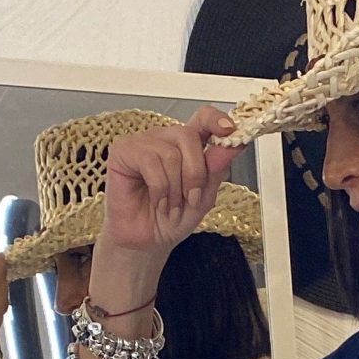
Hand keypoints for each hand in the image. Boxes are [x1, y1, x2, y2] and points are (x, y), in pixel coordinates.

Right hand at [100, 103, 237, 262]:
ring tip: (170, 207)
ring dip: (175, 189)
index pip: (202, 117)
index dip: (216, 119)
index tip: (230, 130)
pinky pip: (150, 162)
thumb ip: (216, 169)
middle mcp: (164, 138)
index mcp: (186, 145)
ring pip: (170, 154)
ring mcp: (143, 142)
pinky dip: (159, 189)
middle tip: (191, 199)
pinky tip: (158, 202)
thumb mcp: (204, 196)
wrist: (148, 242)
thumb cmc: (172, 218)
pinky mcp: (123, 150)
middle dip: (195, 174)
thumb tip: (234, 144)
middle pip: (188, 136)